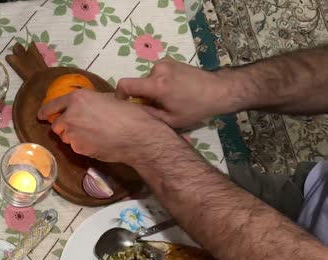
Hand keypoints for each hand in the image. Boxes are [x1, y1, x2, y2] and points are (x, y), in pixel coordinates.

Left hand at [37, 89, 180, 164]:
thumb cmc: (128, 114)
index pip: (53, 105)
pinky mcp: (77, 148)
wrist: (137, 135)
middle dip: (64, 127)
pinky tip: (97, 143)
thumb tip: (86, 105)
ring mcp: (72, 133)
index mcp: (78, 98)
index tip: (40, 116)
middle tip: (80, 127)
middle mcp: (70, 114)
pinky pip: (75, 147)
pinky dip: (82, 146)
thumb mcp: (108, 98)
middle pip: (57, 124)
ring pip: (65, 137)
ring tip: (93, 135)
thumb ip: (91, 102)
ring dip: (73, 137)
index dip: (45, 111)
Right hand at [115, 58, 234, 128]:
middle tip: (157, 106)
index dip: (119, 94)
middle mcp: (158, 70)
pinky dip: (159, 82)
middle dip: (143, 95)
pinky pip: (156, 73)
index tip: (125, 102)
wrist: (218, 90)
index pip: (125, 84)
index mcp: (157, 85)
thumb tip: (133, 110)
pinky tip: (173, 89)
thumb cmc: (195, 108)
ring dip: (152, 89)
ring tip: (168, 98)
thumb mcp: (170, 120)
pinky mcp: (170, 60)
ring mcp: (164, 63)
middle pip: (138, 83)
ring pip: (147, 79)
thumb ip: (148, 114)